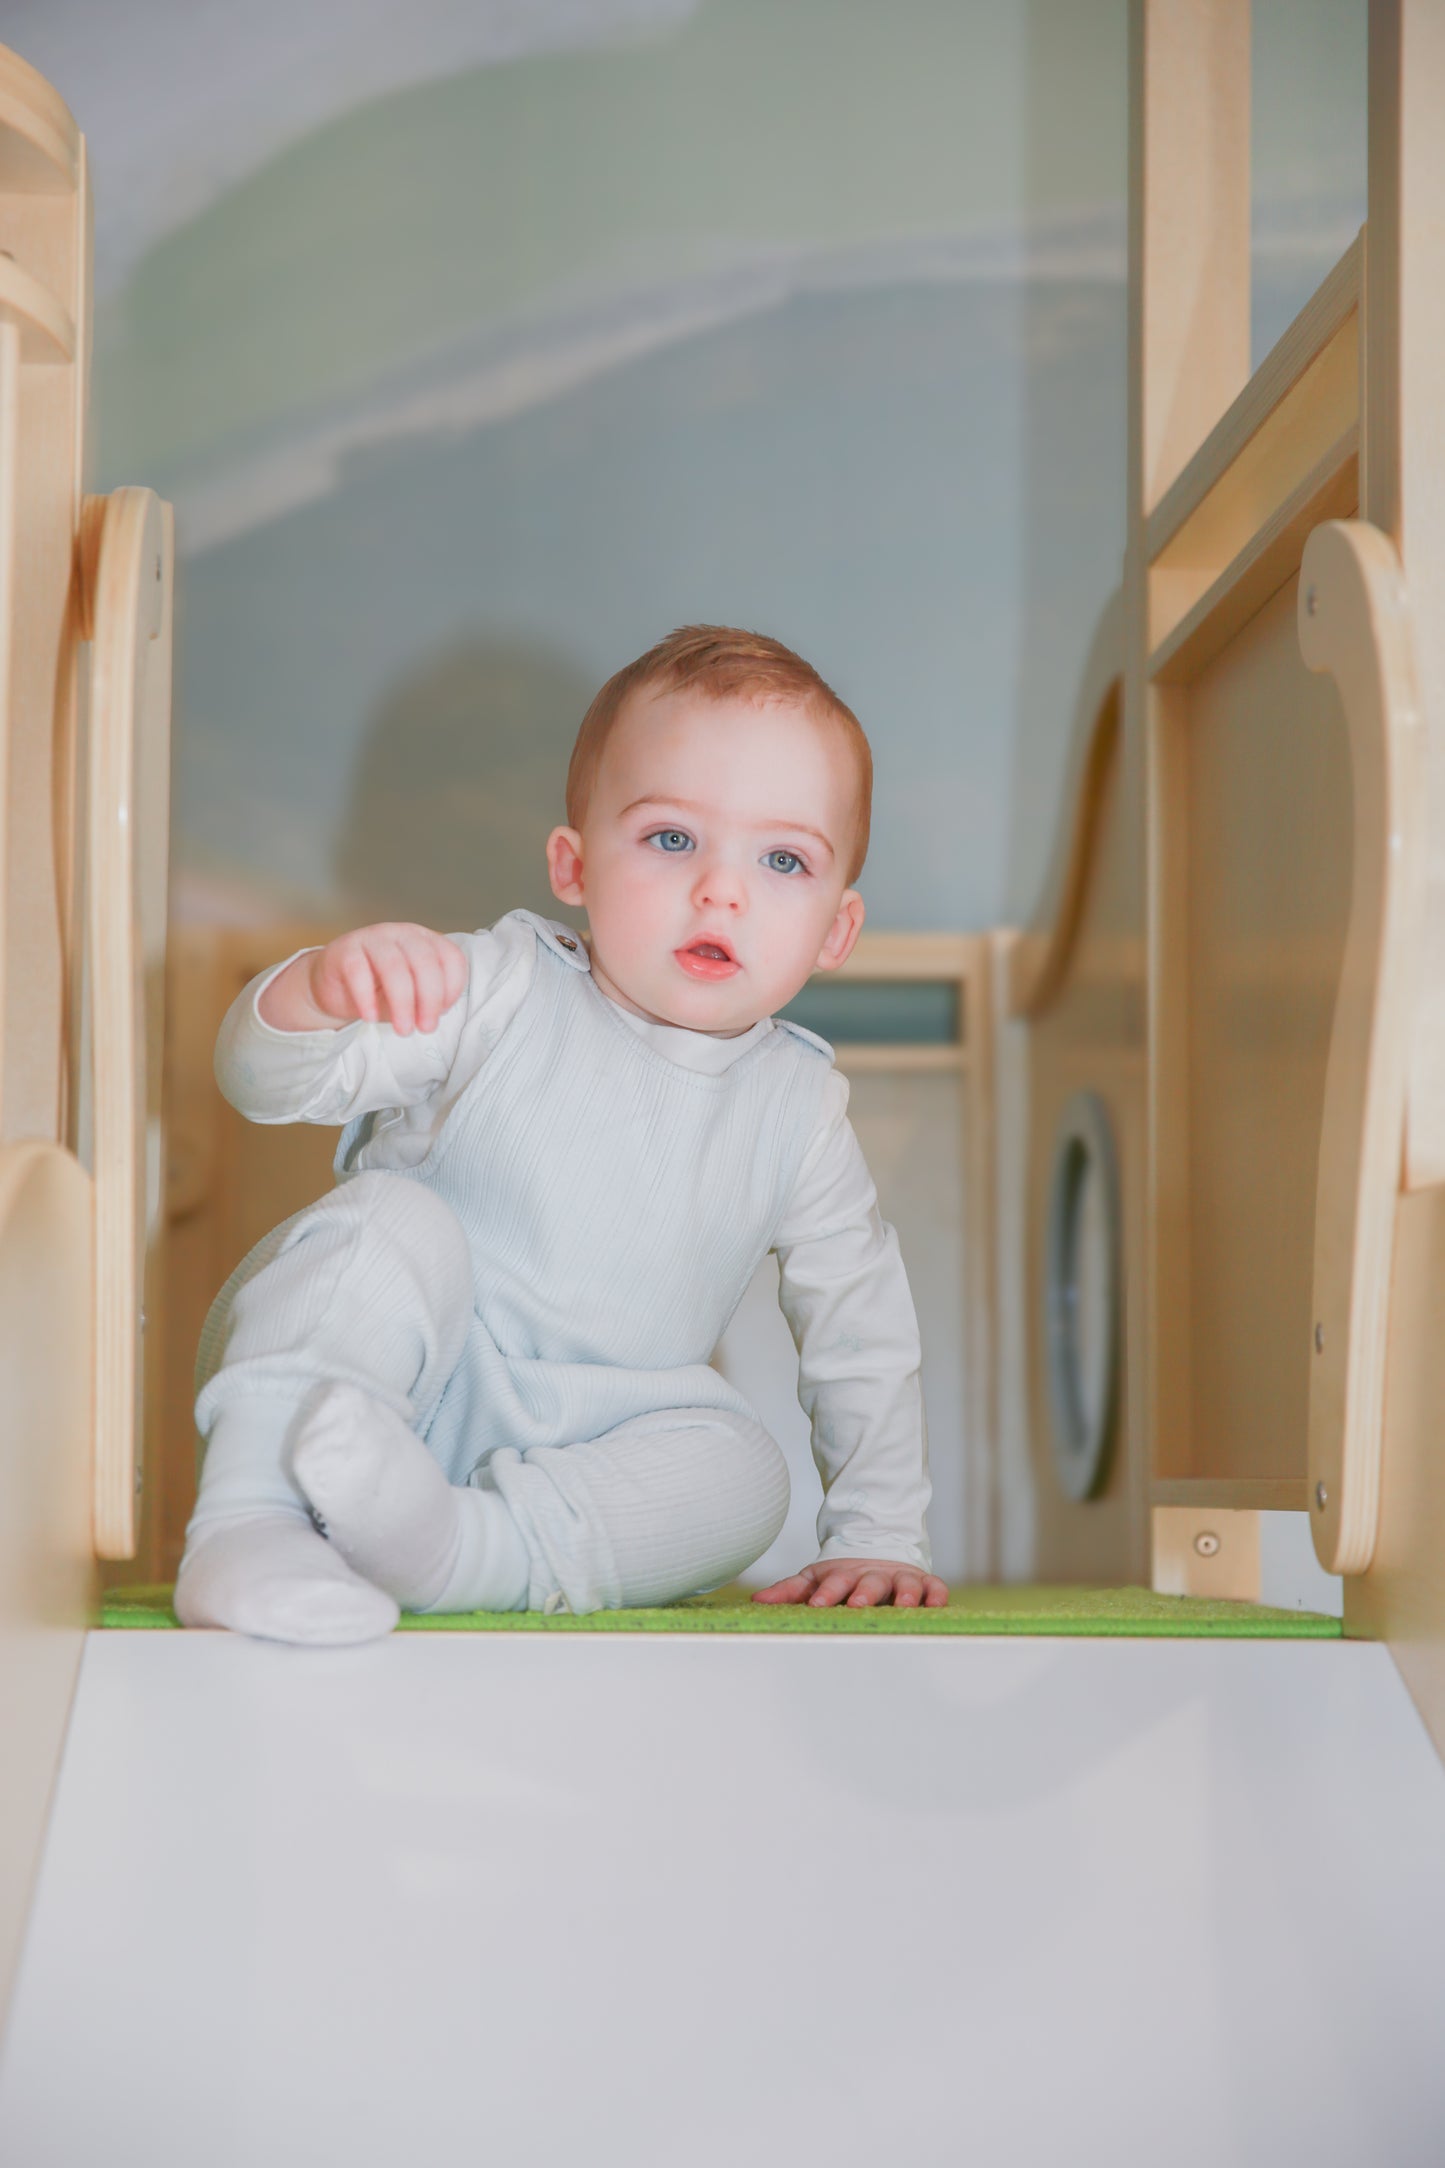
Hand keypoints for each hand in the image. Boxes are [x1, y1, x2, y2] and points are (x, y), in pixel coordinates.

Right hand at [307, 923, 467, 1034]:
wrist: (337, 986)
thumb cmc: (379, 989)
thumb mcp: (410, 998)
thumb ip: (424, 1003)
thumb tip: (430, 1018)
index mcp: (426, 941)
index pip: (451, 958)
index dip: (452, 988)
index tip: (442, 1013)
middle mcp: (402, 934)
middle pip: (425, 962)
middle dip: (429, 999)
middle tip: (425, 1028)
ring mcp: (373, 938)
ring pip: (393, 967)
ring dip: (402, 1003)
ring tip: (403, 1029)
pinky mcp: (345, 950)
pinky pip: (358, 971)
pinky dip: (366, 998)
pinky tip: (370, 1017)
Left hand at [750, 1558, 948, 1608]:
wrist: (877, 1547)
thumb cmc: (843, 1574)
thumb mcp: (815, 1578)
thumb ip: (789, 1591)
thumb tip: (757, 1601)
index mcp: (845, 1576)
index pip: (834, 1584)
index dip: (826, 1594)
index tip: (817, 1606)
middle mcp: (873, 1576)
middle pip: (869, 1584)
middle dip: (864, 1594)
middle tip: (858, 1605)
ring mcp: (899, 1577)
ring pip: (905, 1583)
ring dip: (905, 1593)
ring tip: (904, 1605)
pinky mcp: (923, 1581)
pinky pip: (934, 1587)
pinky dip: (936, 1594)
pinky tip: (936, 1604)